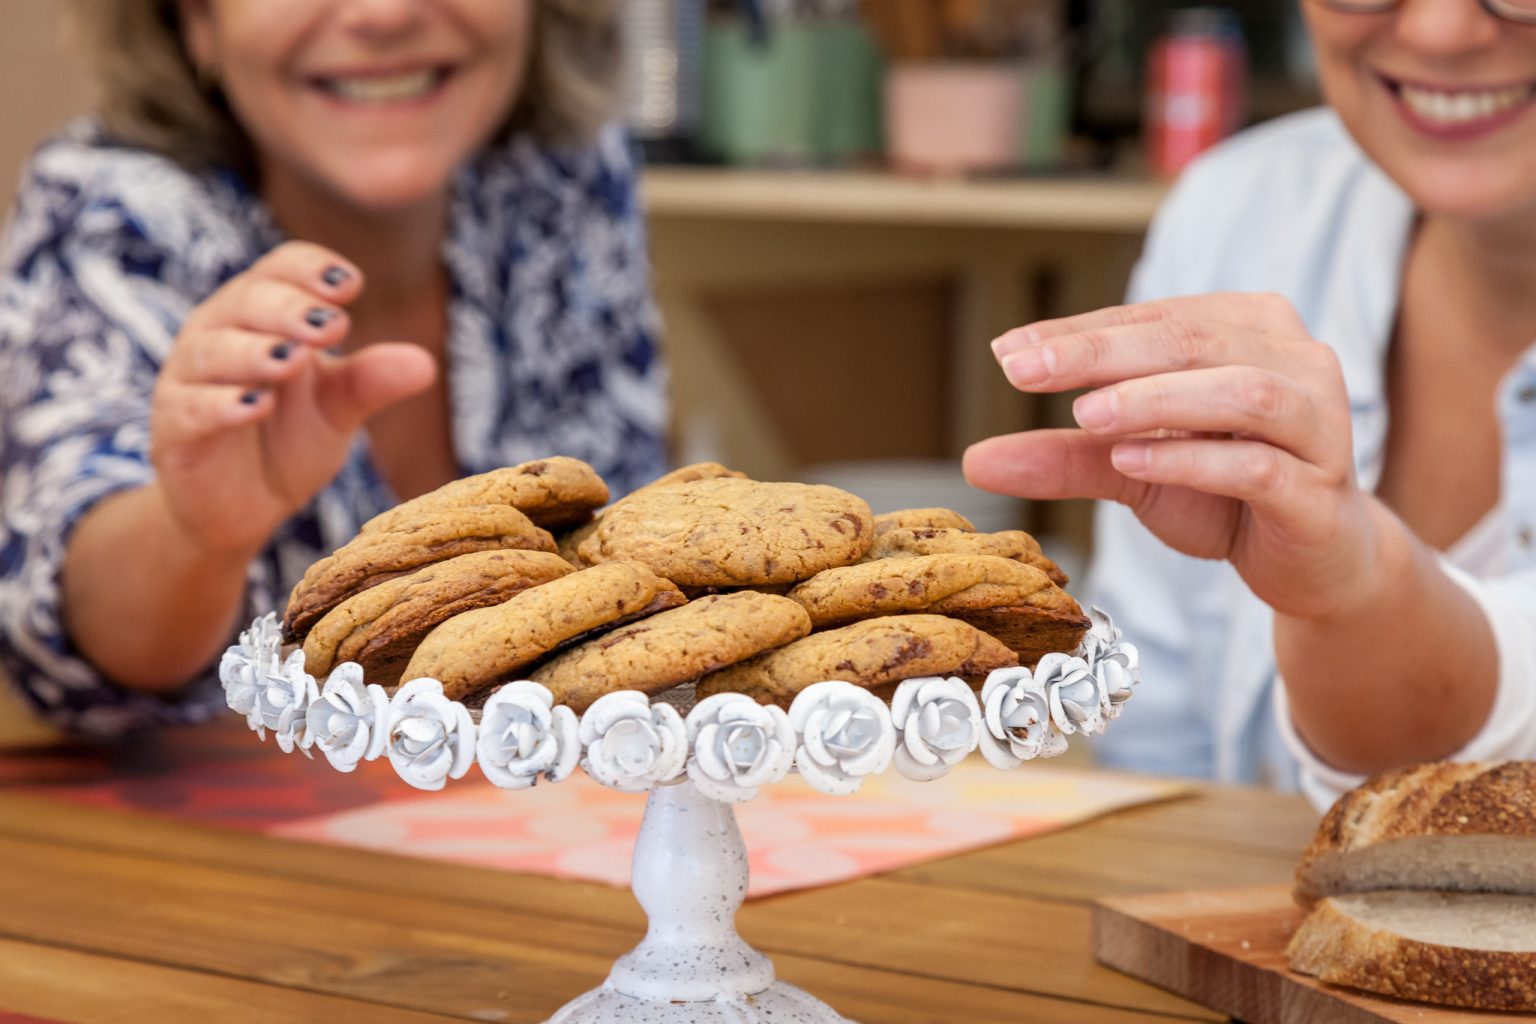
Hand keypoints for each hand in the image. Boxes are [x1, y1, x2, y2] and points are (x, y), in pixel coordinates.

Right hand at [150, 241, 435, 558]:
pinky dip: (221, 404)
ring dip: (254, 352)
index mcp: (261, 316)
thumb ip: (372, 381)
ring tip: (292, 360)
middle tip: (332, 327)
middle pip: (246, 300)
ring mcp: (190, 380)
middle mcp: (219, 335)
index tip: (351, 285)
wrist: (242, 508)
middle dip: (289, 309)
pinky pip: (191, 408)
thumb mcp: (338, 408)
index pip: (279, 269)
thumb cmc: (287, 440)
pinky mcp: (173, 429)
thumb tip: (426, 363)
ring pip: (213, 351)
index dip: (310, 268)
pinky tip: (254, 405)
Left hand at [963, 292, 1390, 620]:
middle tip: (1026, 371)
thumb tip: (974, 460)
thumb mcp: (1133, 471)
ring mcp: (1319, 424)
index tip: (1005, 352)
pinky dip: (1193, 460)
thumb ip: (1064, 458)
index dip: (1078, 333)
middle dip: (1101, 355)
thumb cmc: (1227, 496)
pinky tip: (1133, 463)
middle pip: (1193, 342)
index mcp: (1248, 330)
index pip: (1153, 320)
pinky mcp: (1321, 491)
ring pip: (1241, 393)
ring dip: (1156, 399)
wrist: (1317, 562)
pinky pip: (1259, 465)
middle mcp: (1295, 360)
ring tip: (1085, 415)